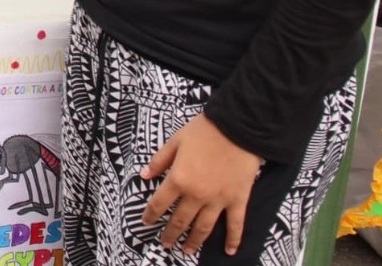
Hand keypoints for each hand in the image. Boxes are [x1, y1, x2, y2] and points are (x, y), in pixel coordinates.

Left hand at [141, 113, 263, 254]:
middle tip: (165, 244)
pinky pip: (235, 225)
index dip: (150, 215)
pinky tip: (229, 252)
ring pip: (203, 228)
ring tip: (186, 250)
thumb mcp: (175, 141)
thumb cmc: (204, 131)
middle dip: (170, 234)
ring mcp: (218, 200)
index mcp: (178, 179)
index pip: (159, 204)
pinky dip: (232, 240)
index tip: (146, 223)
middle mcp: (196, 195)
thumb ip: (159, 161)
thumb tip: (144, 176)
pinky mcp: (238, 200)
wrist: (238, 128)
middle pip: (180, 220)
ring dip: (193, 241)